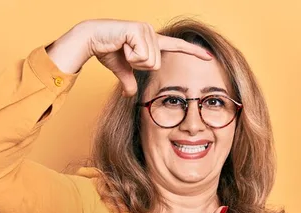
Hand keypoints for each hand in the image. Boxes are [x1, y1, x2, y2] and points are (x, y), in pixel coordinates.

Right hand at [47, 19, 211, 94]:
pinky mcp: (138, 30)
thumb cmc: (106, 50)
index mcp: (152, 41)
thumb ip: (130, 81)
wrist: (90, 39)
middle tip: (125, 54)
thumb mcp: (122, 70)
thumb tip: (131, 95)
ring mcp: (146, 30)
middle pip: (156, 64)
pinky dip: (129, 55)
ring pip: (150, 61)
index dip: (194, 52)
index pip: (177, 46)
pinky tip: (121, 44)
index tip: (210, 57)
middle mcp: (152, 33)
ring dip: (133, 60)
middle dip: (139, 66)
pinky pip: (141, 56)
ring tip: (123, 48)